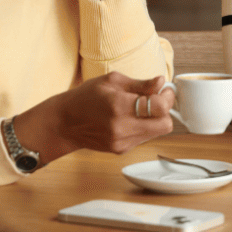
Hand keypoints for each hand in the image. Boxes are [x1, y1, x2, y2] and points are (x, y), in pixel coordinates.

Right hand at [13, 73, 174, 163]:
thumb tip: (160, 81)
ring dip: (156, 118)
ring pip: (158, 132)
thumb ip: (140, 84)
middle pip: (165, 124)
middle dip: (166, 109)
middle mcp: (122, 128)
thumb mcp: (112, 81)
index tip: (164, 89)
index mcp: (119, 106)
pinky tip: (131, 118)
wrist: (64, 123)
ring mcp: (122, 142)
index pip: (159, 107)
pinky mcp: (121, 149)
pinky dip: (144, 126)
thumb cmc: (86, 97)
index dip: (167, 96)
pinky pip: (145, 137)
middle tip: (158, 98)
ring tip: (141, 107)